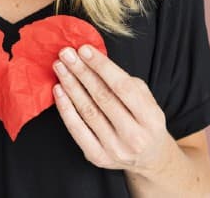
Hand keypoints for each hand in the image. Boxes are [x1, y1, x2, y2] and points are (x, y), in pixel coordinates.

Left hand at [51, 44, 175, 176]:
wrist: (150, 159)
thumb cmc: (144, 121)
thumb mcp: (147, 101)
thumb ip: (127, 83)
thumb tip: (95, 60)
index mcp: (151, 119)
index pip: (123, 87)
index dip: (102, 67)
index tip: (84, 49)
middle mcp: (135, 137)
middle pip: (102, 97)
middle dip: (81, 72)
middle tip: (66, 53)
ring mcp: (116, 149)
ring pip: (88, 111)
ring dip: (71, 86)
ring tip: (60, 67)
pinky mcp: (98, 157)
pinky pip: (76, 129)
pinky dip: (65, 108)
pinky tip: (58, 90)